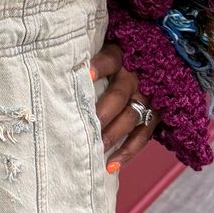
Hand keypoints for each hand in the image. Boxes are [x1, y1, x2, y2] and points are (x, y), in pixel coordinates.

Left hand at [89, 40, 158, 171]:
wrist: (158, 61)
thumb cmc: (118, 58)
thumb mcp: (107, 48)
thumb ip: (88, 55)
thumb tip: (55, 67)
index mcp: (122, 55)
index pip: (110, 60)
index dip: (99, 67)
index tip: (85, 75)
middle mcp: (137, 76)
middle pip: (119, 95)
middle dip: (101, 113)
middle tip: (84, 127)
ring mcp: (149, 96)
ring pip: (130, 117)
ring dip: (112, 135)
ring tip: (95, 149)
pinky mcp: (156, 114)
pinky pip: (143, 136)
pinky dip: (127, 152)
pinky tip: (110, 164)